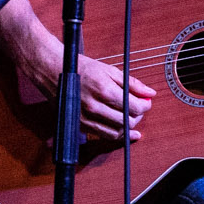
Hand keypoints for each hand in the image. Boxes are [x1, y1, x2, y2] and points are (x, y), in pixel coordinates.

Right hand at [22, 35, 154, 141]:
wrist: (54, 71)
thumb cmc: (81, 68)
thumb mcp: (109, 70)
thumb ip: (132, 83)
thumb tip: (150, 93)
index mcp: (104, 90)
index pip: (135, 107)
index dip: (145, 106)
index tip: (146, 101)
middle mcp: (95, 107)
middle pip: (128, 121)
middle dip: (138, 116)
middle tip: (138, 108)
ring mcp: (86, 118)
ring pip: (116, 132)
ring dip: (128, 126)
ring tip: (129, 116)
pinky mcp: (80, 125)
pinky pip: (103, 135)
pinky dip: (114, 132)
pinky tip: (120, 128)